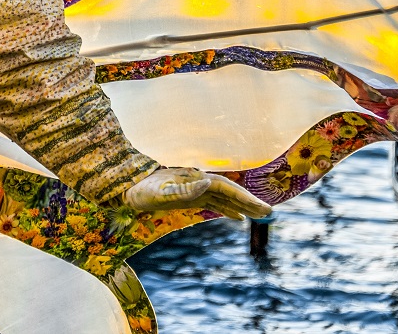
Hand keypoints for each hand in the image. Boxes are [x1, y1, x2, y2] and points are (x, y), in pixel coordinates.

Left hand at [125, 166, 271, 220]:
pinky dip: (228, 210)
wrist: (128, 189)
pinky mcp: (189, 198)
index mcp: (194, 179)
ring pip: (224, 198)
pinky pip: (214, 204)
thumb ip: (184, 189)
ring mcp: (194, 189)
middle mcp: (197, 182)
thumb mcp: (160, 193)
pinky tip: (238, 217)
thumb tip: (208, 182)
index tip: (259, 206)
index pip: (225, 188)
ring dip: (242, 206)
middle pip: (229, 191)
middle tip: (270, 212)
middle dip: (249, 201)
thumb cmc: (141, 191)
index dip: (243, 196)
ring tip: (262, 215)